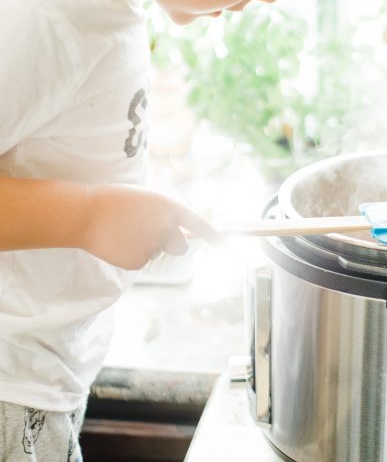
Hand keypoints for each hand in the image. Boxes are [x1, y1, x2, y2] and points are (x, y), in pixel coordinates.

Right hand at [81, 184, 220, 270]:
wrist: (86, 213)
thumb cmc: (116, 201)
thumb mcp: (147, 200)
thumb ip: (167, 215)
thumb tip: (183, 234)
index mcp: (170, 207)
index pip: (198, 224)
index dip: (214, 236)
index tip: (225, 246)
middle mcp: (166, 228)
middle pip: (179, 247)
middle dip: (170, 244)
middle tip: (147, 233)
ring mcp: (153, 246)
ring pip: (157, 253)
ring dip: (146, 246)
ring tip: (125, 231)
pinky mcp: (138, 261)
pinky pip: (141, 261)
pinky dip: (131, 254)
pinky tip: (118, 242)